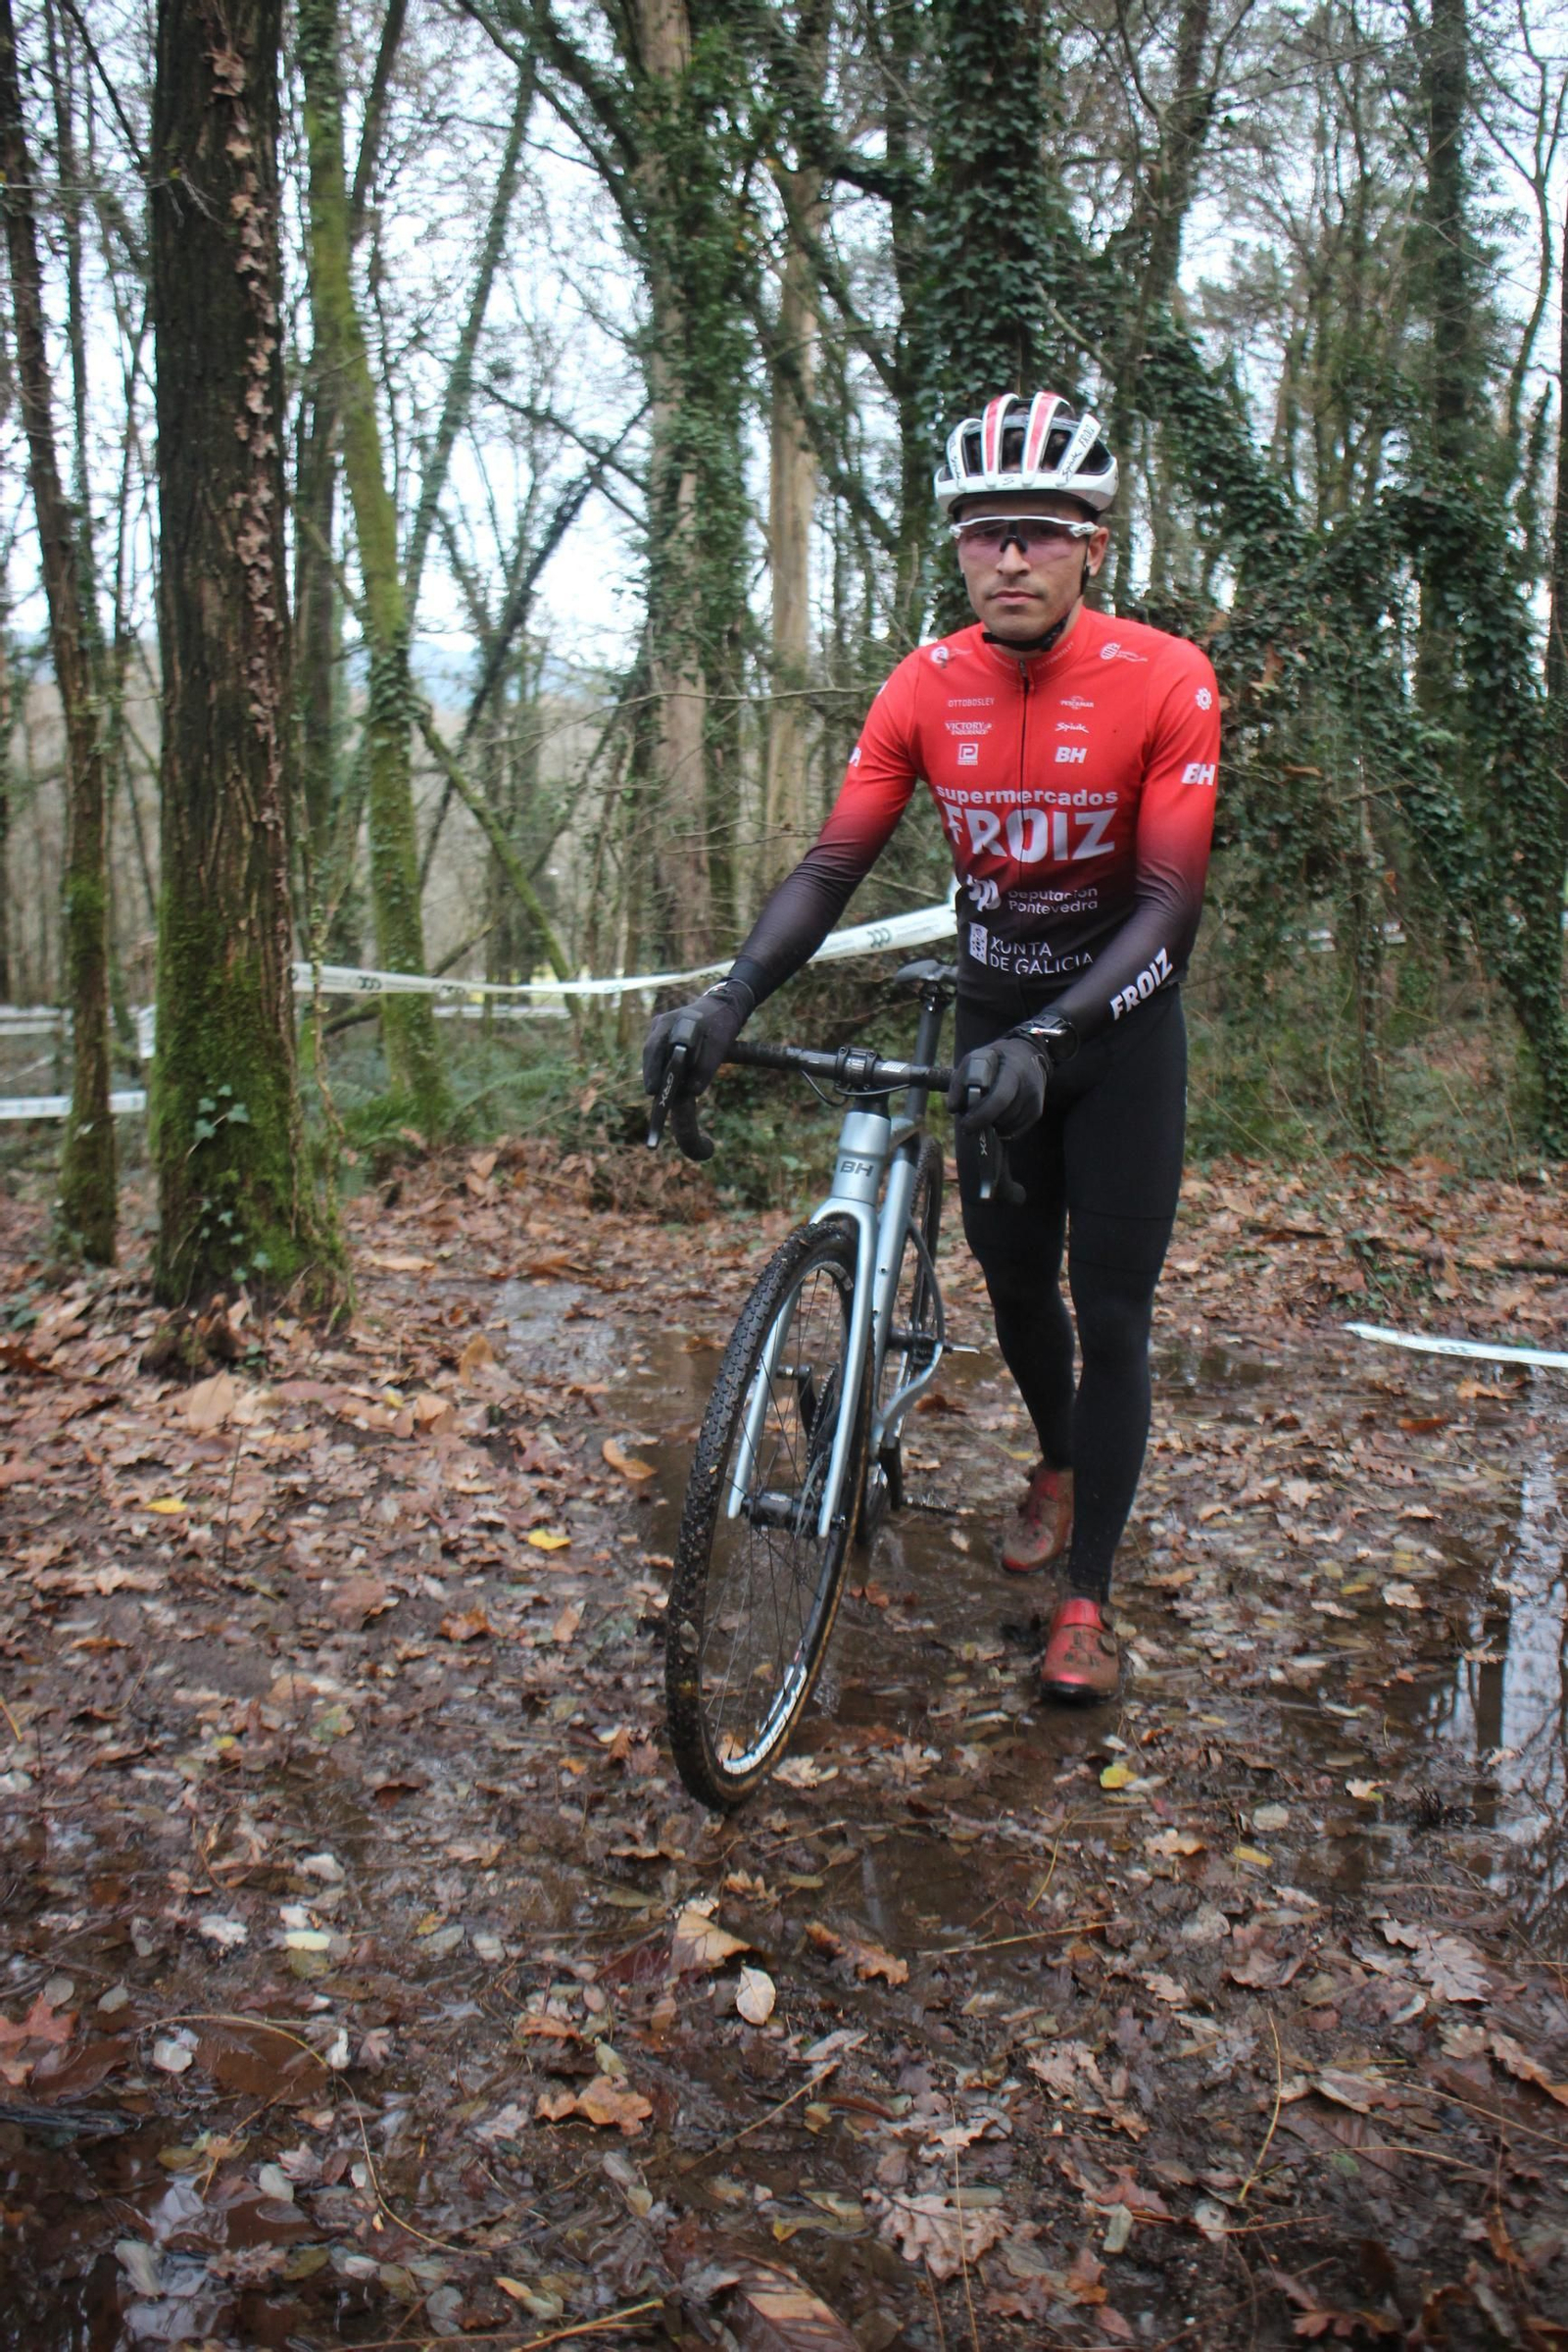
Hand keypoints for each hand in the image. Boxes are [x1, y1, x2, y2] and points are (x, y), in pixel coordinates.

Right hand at [642, 979, 753, 1099]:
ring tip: (662, 1095)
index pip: (655, 1049)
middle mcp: (660, 1024)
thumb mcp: (719, 1046)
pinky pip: (660, 1055)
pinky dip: (663, 1069)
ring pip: (654, 1056)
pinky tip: (668, 1083)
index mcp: (670, 1021)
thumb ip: (705, 1067)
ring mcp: (660, 1029)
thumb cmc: (721, 1026)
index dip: (652, 1071)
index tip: (653, 1091)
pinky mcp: (664, 1036)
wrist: (723, 1008)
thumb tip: (691, 1091)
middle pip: (651, 1054)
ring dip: (658, 1074)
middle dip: (653, 1076)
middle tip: (656, 1098)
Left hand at [946, 1034, 1047, 1139]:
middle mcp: (1029, 1086)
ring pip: (1007, 1126)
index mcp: (1013, 1070)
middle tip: (970, 1119)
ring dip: (993, 1124)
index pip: (999, 1099)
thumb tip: (953, 1108)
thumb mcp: (974, 1059)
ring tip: (988, 1109)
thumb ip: (960, 1081)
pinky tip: (998, 1114)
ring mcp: (1035, 1101)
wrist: (1027, 1055)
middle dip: (983, 1121)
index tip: (965, 1126)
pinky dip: (1002, 1128)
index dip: (981, 1116)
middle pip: (1003, 1117)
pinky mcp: (1037, 1112)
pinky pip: (1015, 1132)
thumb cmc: (995, 1059)